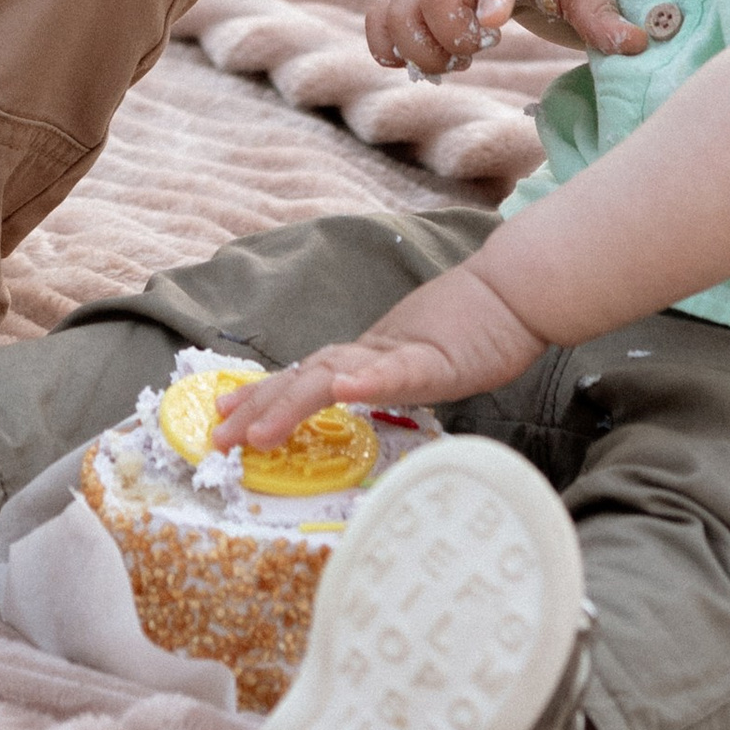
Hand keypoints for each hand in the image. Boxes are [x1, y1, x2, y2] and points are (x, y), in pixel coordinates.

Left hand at [211, 264, 547, 442]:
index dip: (261, 396)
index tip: (223, 414)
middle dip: (257, 409)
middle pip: (302, 379)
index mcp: (365, 358)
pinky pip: (394, 372)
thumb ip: (386, 379)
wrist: (512, 292)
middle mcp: (369, 352)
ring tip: (258, 432)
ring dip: (292, 403)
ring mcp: (398, 353)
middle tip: (217, 437)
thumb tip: (359, 397)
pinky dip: (364, 381)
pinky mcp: (432, 358)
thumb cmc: (473, 330)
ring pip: (334, 377)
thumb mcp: (420, 365)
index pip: (303, 378)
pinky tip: (340, 389)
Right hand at [366, 0, 650, 78]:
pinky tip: (408, 62)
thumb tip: (638, 45)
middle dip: (452, 35)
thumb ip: (604, 14)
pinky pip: (380, 13)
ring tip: (457, 61)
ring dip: (421, 48)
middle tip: (483, 50)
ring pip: (401, 8)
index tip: (492, 25)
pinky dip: (384, 41)